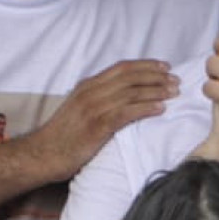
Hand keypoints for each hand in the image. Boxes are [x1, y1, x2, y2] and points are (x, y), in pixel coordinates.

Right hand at [25, 60, 179, 179]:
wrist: (42, 154)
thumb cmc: (62, 136)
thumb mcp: (78, 109)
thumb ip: (97, 99)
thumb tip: (121, 96)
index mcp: (87, 85)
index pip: (121, 68)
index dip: (145, 65)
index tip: (164, 67)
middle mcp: (91, 92)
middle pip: (130, 76)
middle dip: (156, 76)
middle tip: (176, 79)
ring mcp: (93, 108)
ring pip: (131, 92)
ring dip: (156, 90)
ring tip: (174, 92)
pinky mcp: (97, 126)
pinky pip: (127, 113)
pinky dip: (146, 108)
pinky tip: (160, 108)